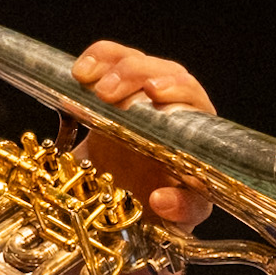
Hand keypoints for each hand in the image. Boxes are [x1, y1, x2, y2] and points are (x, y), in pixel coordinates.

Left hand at [67, 41, 218, 274]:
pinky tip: (158, 198)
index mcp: (121, 122)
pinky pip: (199, 197)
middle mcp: (157, 137)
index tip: (80, 73)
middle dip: (140, 72)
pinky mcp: (193, 210)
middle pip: (170, 78)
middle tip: (109, 91)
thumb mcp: (37, 190)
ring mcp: (181, 168)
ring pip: (199, 118)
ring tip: (142, 110)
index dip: (109, 58)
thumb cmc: (80, 230)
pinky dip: (182, 197)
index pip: (126, 67)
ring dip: (172, 105)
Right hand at [70, 42, 215, 230]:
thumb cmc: (160, 202)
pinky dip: (95, 59)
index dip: (176, 89)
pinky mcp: (113, 86)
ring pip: (135, 60)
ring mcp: (142, 90)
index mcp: (195, 129)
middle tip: (107, 93)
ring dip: (112, 66)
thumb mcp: (180, 214)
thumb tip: (162, 200)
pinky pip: (108, 59)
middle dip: (134, 75)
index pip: (193, 95)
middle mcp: (173, 102)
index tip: (153, 94)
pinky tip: (80, 72)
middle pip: (163, 70)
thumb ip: (182, 209)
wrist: (123, 201)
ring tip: (88, 83)